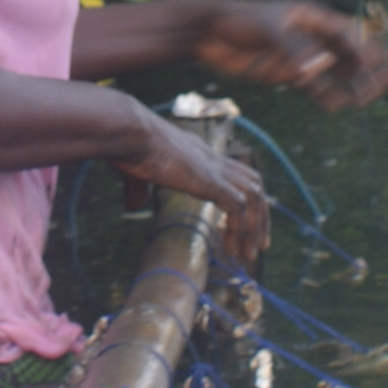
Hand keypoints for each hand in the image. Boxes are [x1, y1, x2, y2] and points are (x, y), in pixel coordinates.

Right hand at [117, 103, 268, 260]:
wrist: (130, 132)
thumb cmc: (128, 146)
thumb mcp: (135, 172)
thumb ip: (138, 190)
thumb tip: (133, 206)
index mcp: (198, 154)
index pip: (234, 172)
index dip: (244, 198)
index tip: (241, 224)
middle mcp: (212, 158)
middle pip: (253, 184)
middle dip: (260, 215)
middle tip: (259, 244)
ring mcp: (214, 168)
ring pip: (253, 197)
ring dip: (254, 228)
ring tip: (248, 255)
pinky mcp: (210, 180)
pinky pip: (237, 207)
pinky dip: (240, 229)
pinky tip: (231, 248)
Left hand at [191, 0, 387, 109]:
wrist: (207, 33)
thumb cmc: (238, 19)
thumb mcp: (267, 28)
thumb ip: (292, 48)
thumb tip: (314, 70)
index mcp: (310, 17)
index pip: (344, 33)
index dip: (360, 50)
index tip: (368, 67)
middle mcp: (310, 37)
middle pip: (345, 53)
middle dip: (364, 69)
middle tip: (382, 84)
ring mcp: (299, 56)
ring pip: (333, 72)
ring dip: (349, 85)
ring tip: (364, 99)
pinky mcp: (286, 74)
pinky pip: (313, 87)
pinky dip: (325, 95)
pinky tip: (335, 106)